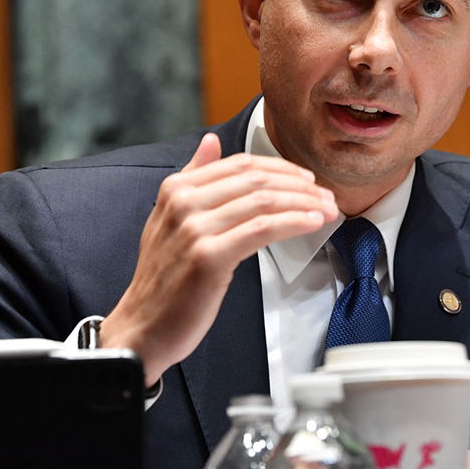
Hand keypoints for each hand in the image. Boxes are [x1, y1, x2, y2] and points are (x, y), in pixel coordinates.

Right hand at [99, 132, 337, 385]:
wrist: (144, 326)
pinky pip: (262, 229)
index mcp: (175, 189)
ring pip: (263, 201)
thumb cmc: (164, 278)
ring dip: (303, 203)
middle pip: (255, 179)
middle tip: (324, 195)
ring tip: (325, 209)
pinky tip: (311, 223)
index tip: (305, 179)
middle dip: (298, 185)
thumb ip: (192, 178)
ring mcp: (195, 229)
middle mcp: (183, 203)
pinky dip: (293, 222)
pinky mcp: (209, 257)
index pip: (239, 164)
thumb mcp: (169, 218)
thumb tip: (211, 142)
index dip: (280, 168)